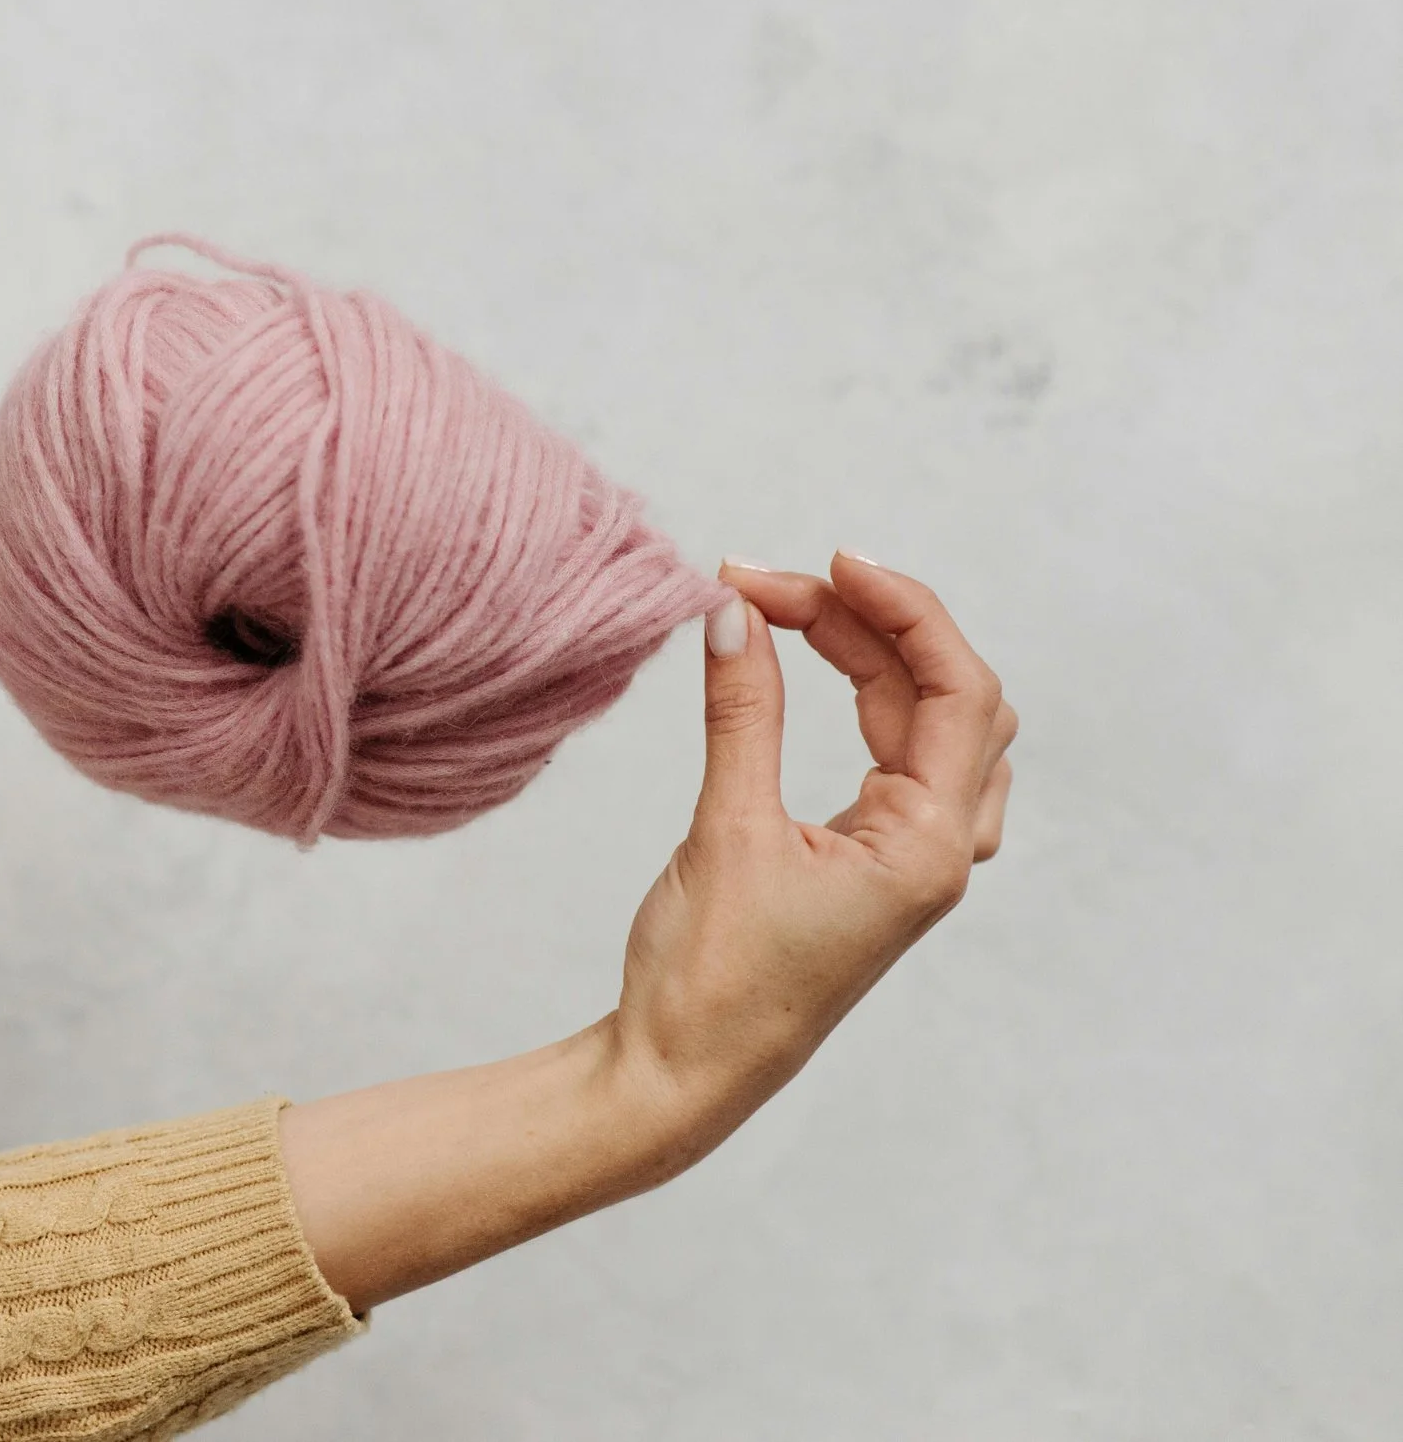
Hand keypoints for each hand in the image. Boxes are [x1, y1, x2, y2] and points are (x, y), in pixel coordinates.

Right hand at [280, 552, 1013, 1313]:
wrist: (681, 1075)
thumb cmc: (711, 979)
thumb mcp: (725, 830)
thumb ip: (743, 713)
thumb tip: (736, 612)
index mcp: (929, 848)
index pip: (956, 691)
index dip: (902, 612)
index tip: (826, 562)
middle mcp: (938, 853)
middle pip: (947, 698)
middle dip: (868, 626)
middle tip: (768, 587)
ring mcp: (910, 862)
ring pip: (929, 728)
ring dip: (870, 660)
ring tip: (785, 614)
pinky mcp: (871, 869)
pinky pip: (898, 761)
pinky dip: (863, 704)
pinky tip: (814, 677)